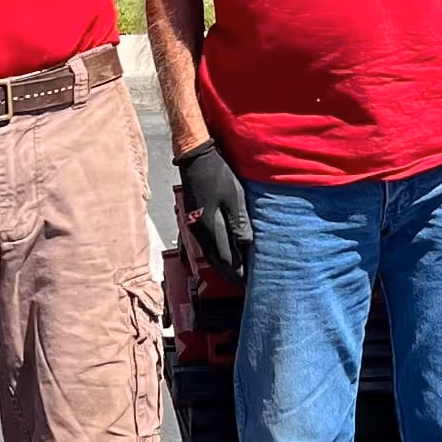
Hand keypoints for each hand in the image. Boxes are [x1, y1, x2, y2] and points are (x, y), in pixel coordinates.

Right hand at [177, 140, 254, 278]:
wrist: (194, 157)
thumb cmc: (217, 174)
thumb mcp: (234, 197)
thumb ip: (239, 223)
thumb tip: (246, 245)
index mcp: (210, 228)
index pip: (225, 260)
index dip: (236, 273)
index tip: (247, 283)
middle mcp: (199, 232)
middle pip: (215, 261)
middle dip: (229, 273)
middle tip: (242, 283)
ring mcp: (194, 226)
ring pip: (209, 253)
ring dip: (221, 264)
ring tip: (235, 270)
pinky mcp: (193, 219)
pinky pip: (205, 243)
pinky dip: (215, 252)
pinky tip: (223, 250)